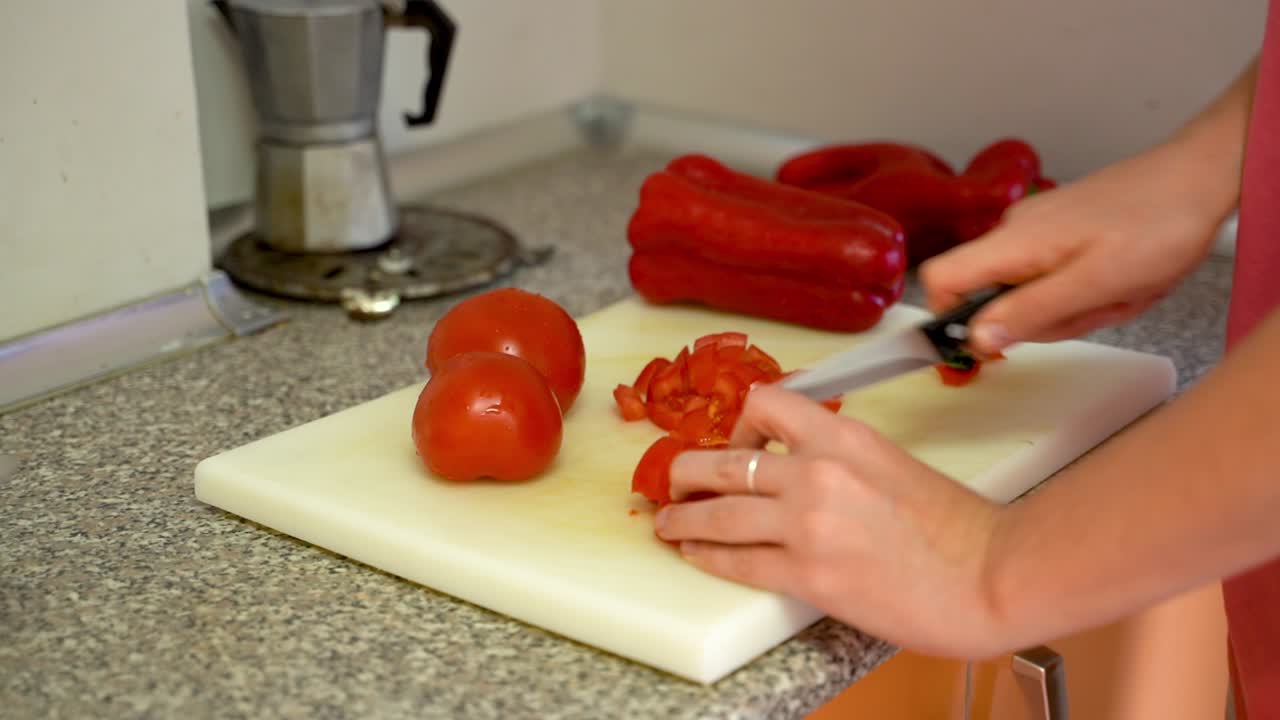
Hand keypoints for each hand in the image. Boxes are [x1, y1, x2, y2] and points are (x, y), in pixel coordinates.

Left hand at [655, 384, 1008, 658]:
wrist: (991, 574)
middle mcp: (817, 471)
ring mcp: (808, 524)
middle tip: (676, 483)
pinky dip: (707, 557)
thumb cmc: (957, 523)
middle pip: (721, 461)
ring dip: (683, 519)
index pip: (764, 405)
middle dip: (686, 473)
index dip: (738, 425)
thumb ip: (840, 457)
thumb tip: (799, 466)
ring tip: (667, 524)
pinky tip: (696, 555)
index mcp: (843, 435)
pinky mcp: (808, 574)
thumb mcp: (892, 461)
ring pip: (717, 512)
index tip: (736, 444)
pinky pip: (736, 561)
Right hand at [921, 140, 1230, 354]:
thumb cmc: (1157, 225)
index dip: (948, 318)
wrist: (1201, 176)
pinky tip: (1119, 279)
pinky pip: (1053, 274)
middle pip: (991, 296)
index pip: (939, 279)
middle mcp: (1013, 230)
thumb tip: (977, 339)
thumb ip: (1030, 312)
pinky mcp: (1060, 228)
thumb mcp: (1095, 284)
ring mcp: (1037, 228)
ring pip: (1027, 289)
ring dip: (1070, 306)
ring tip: (1116, 292)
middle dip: (1040, 319)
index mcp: (1012, 242)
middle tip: (1092, 310)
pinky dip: (1083, 288)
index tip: (987, 345)